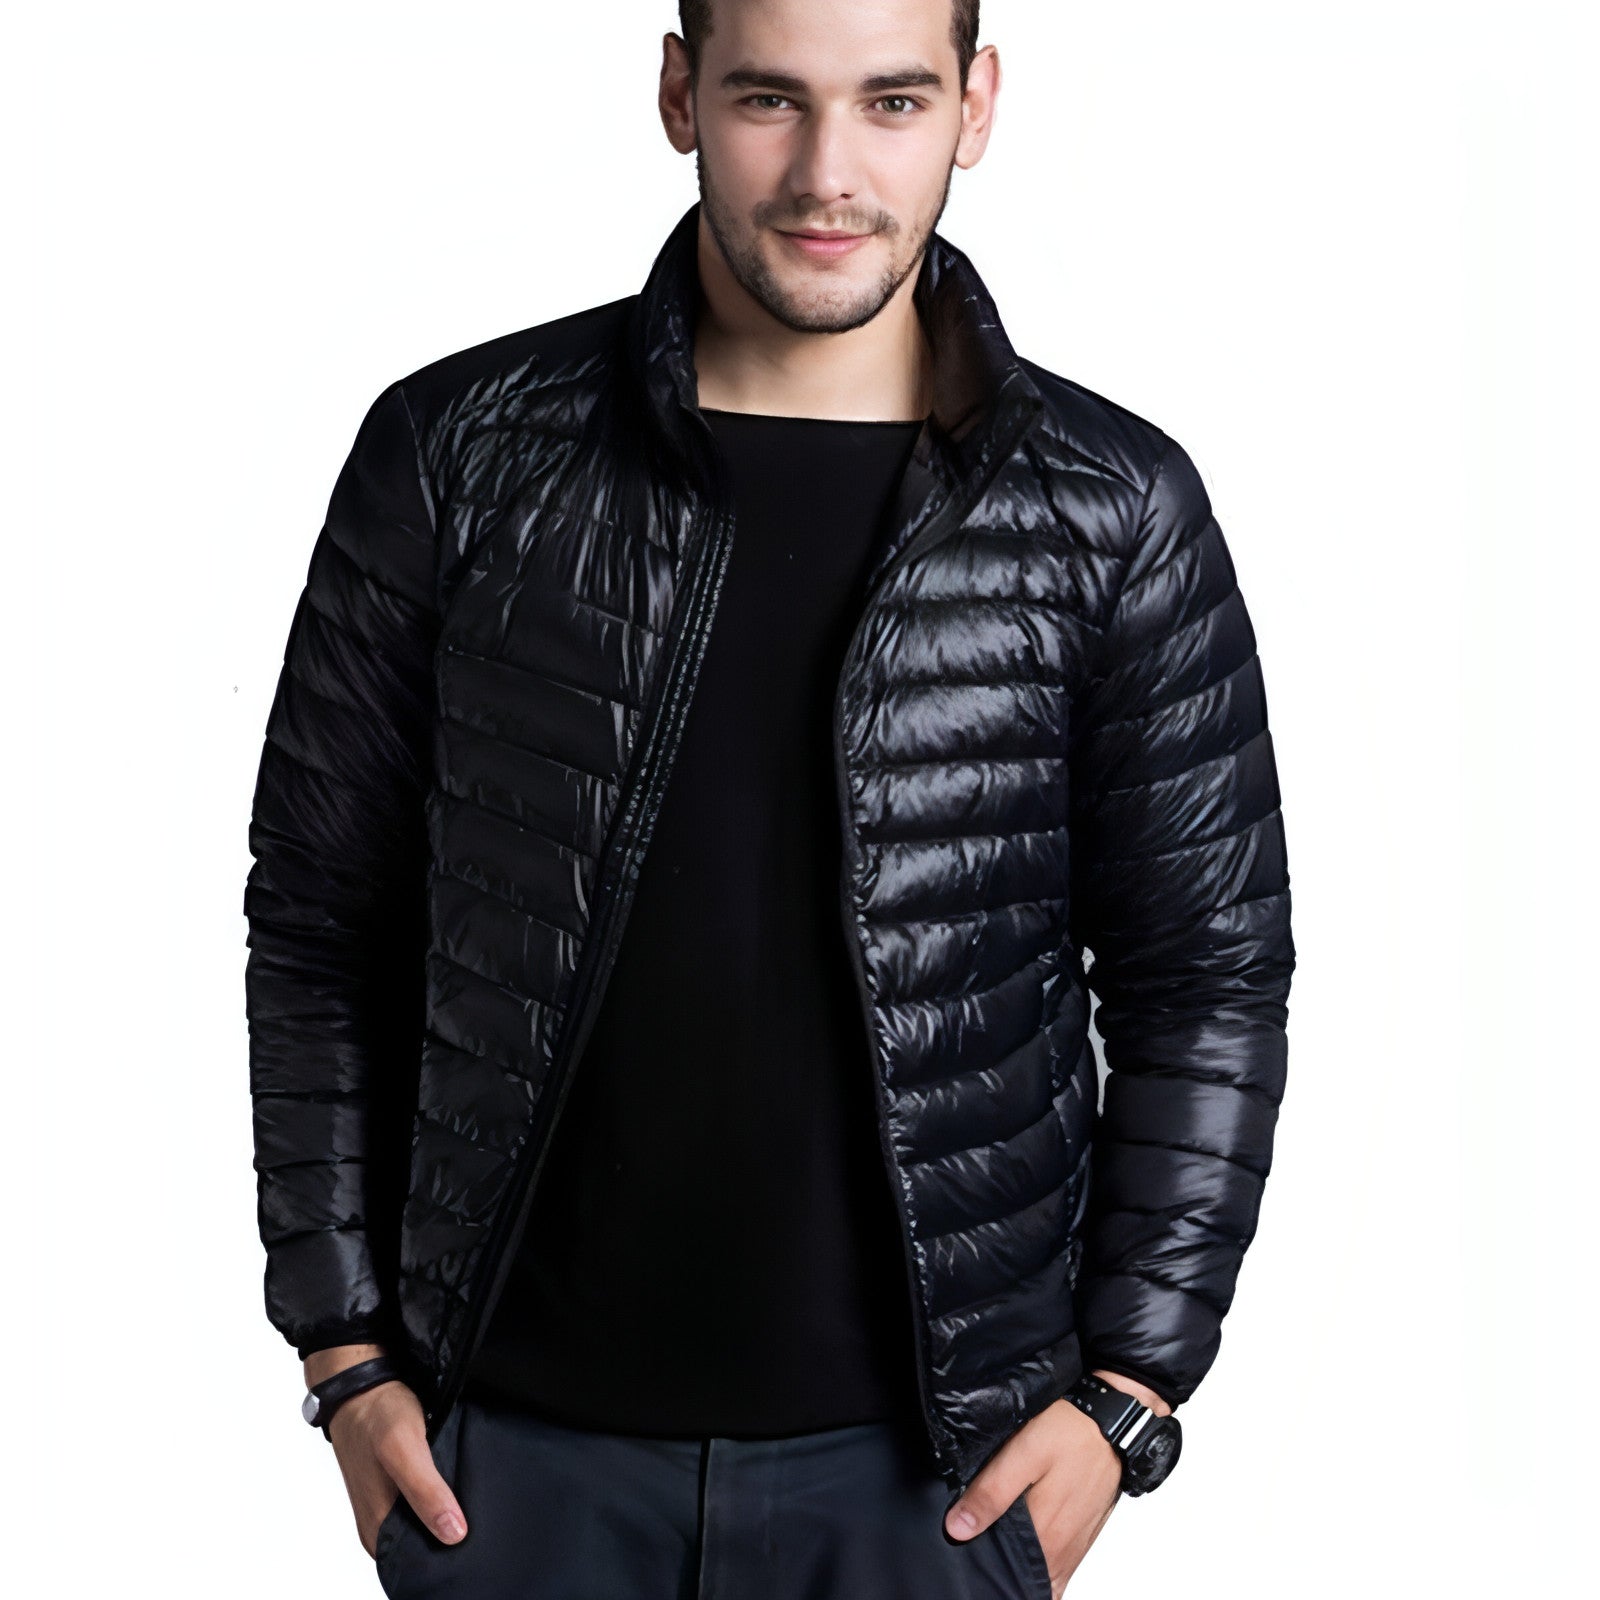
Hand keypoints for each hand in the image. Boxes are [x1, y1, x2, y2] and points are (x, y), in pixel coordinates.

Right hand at [305, 1345, 469, 1559]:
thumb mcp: (403, 1450)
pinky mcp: (401, 1485)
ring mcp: (392, 1505)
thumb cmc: (377, 1415)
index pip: (419, 1566)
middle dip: (455, 1537)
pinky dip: (446, 1496)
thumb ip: (426, 1493)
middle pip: (427, 1546)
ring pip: (430, 1522)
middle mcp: (383, 1525)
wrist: (362, 1384)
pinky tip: (467, 1488)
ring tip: (484, 1506)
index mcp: (377, 1534)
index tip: (480, 1547)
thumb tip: (454, 1535)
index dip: (449, 1559)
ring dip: (452, 1515)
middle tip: (491, 1525)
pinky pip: (429, 1502)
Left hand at [942, 1371, 1170, 1594]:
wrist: (1111, 1419)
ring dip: (1017, 1564)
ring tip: (995, 1536)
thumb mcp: (1023, 1451)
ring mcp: (1073, 1548)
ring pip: (1039, 1574)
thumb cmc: (1070, 1430)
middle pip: (1022, 1577)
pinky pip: (1054, 1564)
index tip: (966, 1551)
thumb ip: (992, 1492)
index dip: (982, 1565)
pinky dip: (1037, 1559)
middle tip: (975, 1538)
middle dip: (998, 1567)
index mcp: (1045, 1537)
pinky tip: (1021, 1536)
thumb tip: (957, 1529)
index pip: (1006, 1575)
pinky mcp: (1080, 1538)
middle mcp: (1062, 1552)